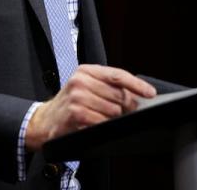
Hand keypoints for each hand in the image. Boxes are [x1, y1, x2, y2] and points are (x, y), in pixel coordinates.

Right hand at [25, 64, 156, 150]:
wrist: (45, 120)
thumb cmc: (70, 104)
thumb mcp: (85, 87)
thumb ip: (107, 87)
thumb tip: (137, 96)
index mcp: (85, 71)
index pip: (118, 75)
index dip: (137, 85)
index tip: (150, 93)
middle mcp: (80, 81)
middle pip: (119, 95)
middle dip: (124, 107)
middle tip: (117, 113)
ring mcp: (77, 96)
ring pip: (113, 111)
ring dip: (112, 119)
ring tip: (99, 118)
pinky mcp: (76, 113)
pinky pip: (103, 122)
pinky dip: (102, 126)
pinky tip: (93, 124)